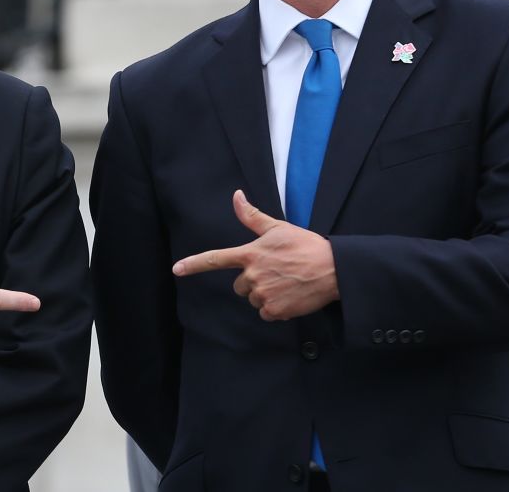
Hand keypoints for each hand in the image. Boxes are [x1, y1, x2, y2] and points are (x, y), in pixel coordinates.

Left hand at [172, 190, 338, 320]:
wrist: (333, 269)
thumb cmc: (305, 245)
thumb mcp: (278, 228)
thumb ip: (251, 216)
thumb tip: (236, 195)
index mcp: (250, 254)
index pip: (215, 259)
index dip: (193, 264)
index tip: (176, 269)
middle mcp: (252, 275)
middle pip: (239, 286)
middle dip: (253, 281)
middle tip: (276, 272)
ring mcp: (262, 294)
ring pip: (253, 299)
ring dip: (265, 294)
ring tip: (286, 282)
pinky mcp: (274, 310)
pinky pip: (266, 313)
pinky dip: (276, 307)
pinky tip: (291, 295)